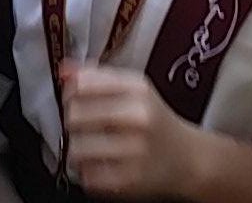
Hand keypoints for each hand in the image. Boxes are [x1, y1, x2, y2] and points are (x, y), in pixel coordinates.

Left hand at [62, 63, 196, 198]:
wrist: (187, 159)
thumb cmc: (155, 121)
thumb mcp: (134, 89)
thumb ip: (98, 77)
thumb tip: (64, 70)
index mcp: (137, 88)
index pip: (83, 84)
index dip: (70, 92)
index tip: (75, 98)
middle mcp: (137, 116)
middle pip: (74, 115)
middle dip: (73, 121)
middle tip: (85, 125)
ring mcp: (133, 150)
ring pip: (76, 148)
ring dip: (78, 149)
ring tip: (94, 146)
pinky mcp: (127, 181)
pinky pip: (86, 175)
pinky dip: (89, 171)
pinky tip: (103, 164)